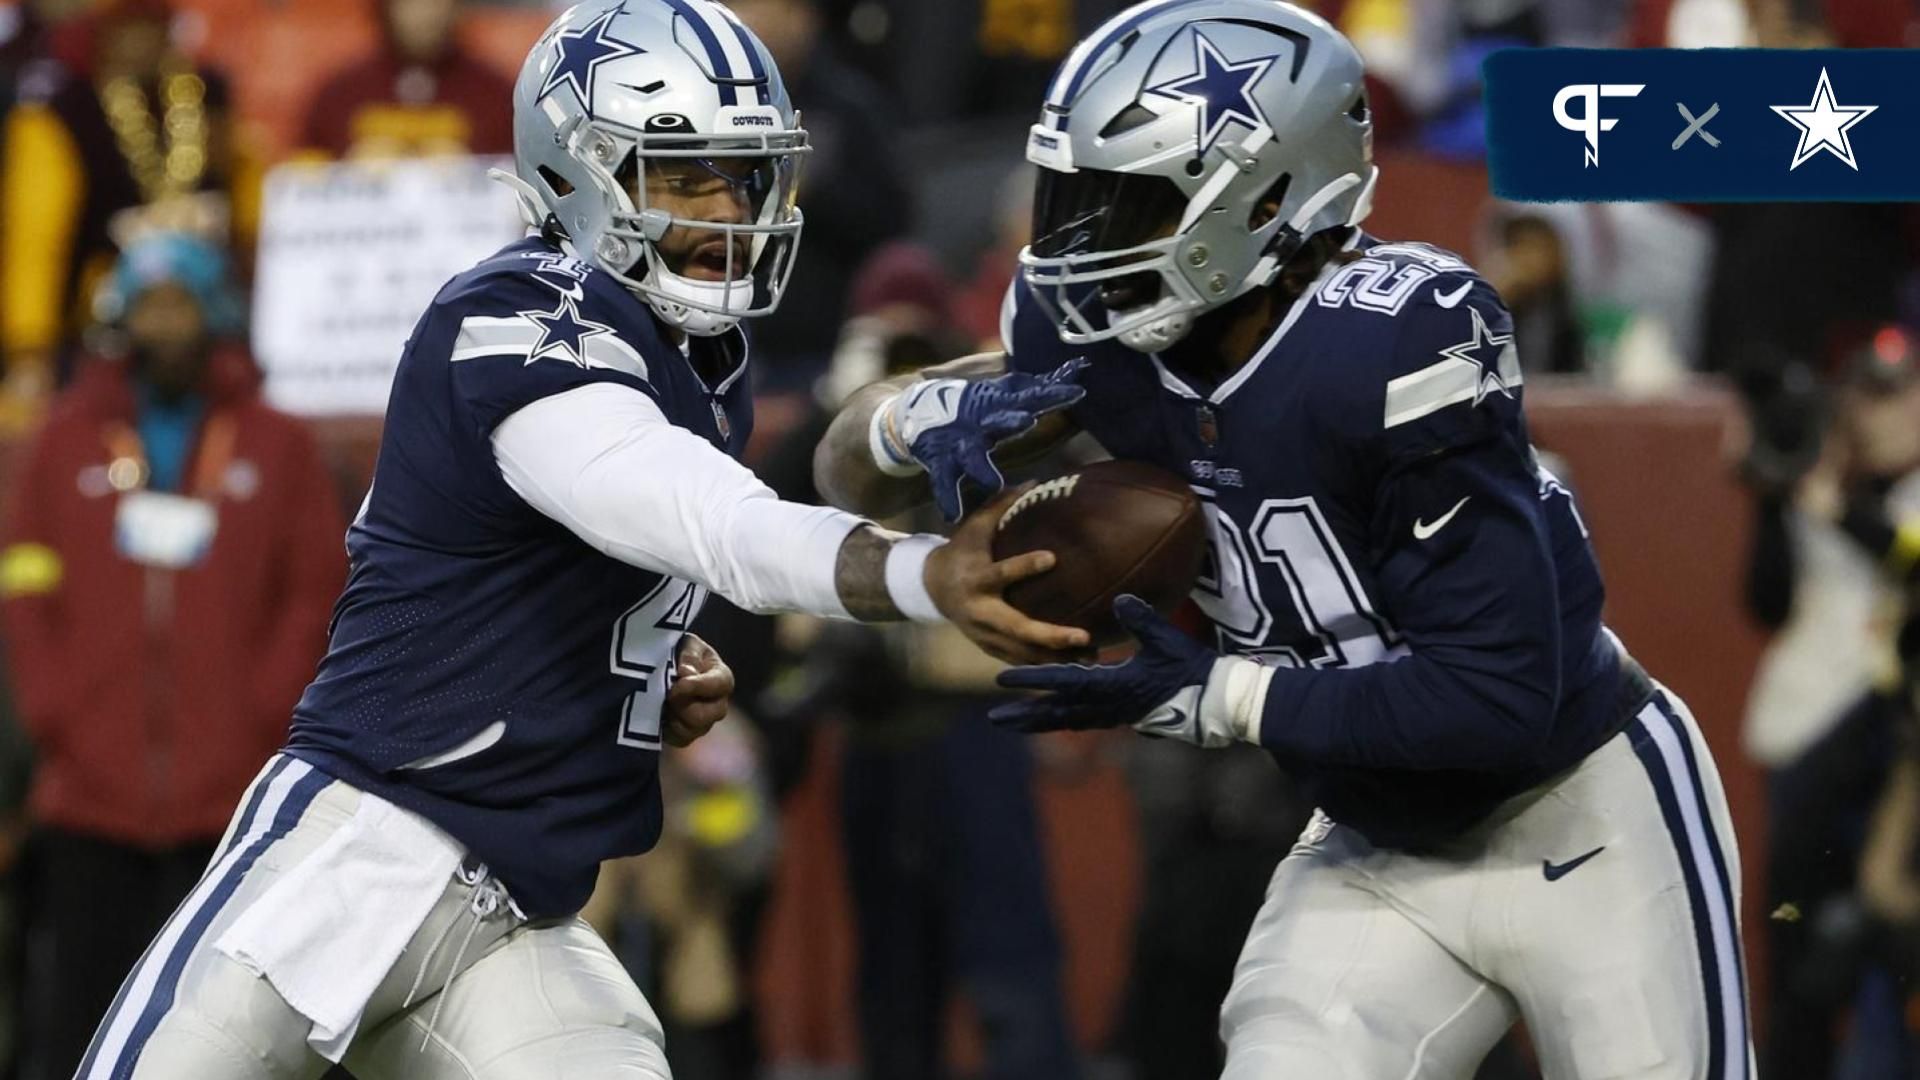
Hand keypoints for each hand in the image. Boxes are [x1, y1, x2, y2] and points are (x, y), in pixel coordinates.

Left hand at [664, 635, 732, 747]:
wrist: (663, 667)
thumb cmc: (679, 651)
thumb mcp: (685, 644)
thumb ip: (688, 655)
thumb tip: (687, 672)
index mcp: (721, 678)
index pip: (719, 685)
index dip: (699, 685)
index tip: (679, 681)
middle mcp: (718, 704)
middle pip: (706, 715)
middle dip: (683, 704)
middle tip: (666, 692)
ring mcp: (703, 723)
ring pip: (691, 730)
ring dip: (673, 715)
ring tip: (662, 700)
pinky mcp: (686, 735)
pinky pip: (678, 739)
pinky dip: (666, 728)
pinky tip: (658, 712)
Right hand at [879, 358, 1086, 520]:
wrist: (919, 412)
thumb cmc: (973, 407)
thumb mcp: (1004, 394)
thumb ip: (1038, 386)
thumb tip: (1078, 367)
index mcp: (997, 405)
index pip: (1029, 398)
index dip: (1052, 395)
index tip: (1077, 392)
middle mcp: (979, 422)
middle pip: (998, 422)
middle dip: (1012, 421)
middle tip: (1028, 420)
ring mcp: (958, 442)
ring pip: (971, 456)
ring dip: (981, 468)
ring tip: (992, 484)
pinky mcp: (939, 460)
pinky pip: (943, 481)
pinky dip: (947, 498)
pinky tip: (952, 515)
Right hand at [925, 487, 1091, 664]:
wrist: (929, 588)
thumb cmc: (961, 550)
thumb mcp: (974, 526)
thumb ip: (1002, 504)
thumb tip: (1036, 480)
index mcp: (976, 578)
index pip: (1001, 573)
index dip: (1024, 567)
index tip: (1052, 558)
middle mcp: (979, 611)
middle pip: (1016, 628)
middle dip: (1050, 635)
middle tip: (1083, 635)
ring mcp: (984, 634)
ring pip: (1023, 652)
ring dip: (1057, 657)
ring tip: (1093, 657)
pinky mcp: (989, 648)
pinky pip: (1021, 661)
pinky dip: (1047, 664)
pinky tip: (1078, 664)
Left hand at [990, 596, 1226, 745]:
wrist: (1217, 700)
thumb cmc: (1193, 668)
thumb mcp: (1168, 640)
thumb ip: (1142, 620)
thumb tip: (1120, 599)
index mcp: (1113, 686)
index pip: (1063, 681)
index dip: (1032, 678)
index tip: (1002, 678)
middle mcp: (1108, 706)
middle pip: (1058, 713)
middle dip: (1025, 716)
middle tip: (993, 718)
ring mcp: (1116, 716)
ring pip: (1069, 721)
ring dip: (1040, 721)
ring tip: (1014, 722)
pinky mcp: (1124, 717)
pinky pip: (1086, 721)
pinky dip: (1065, 719)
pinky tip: (1055, 716)